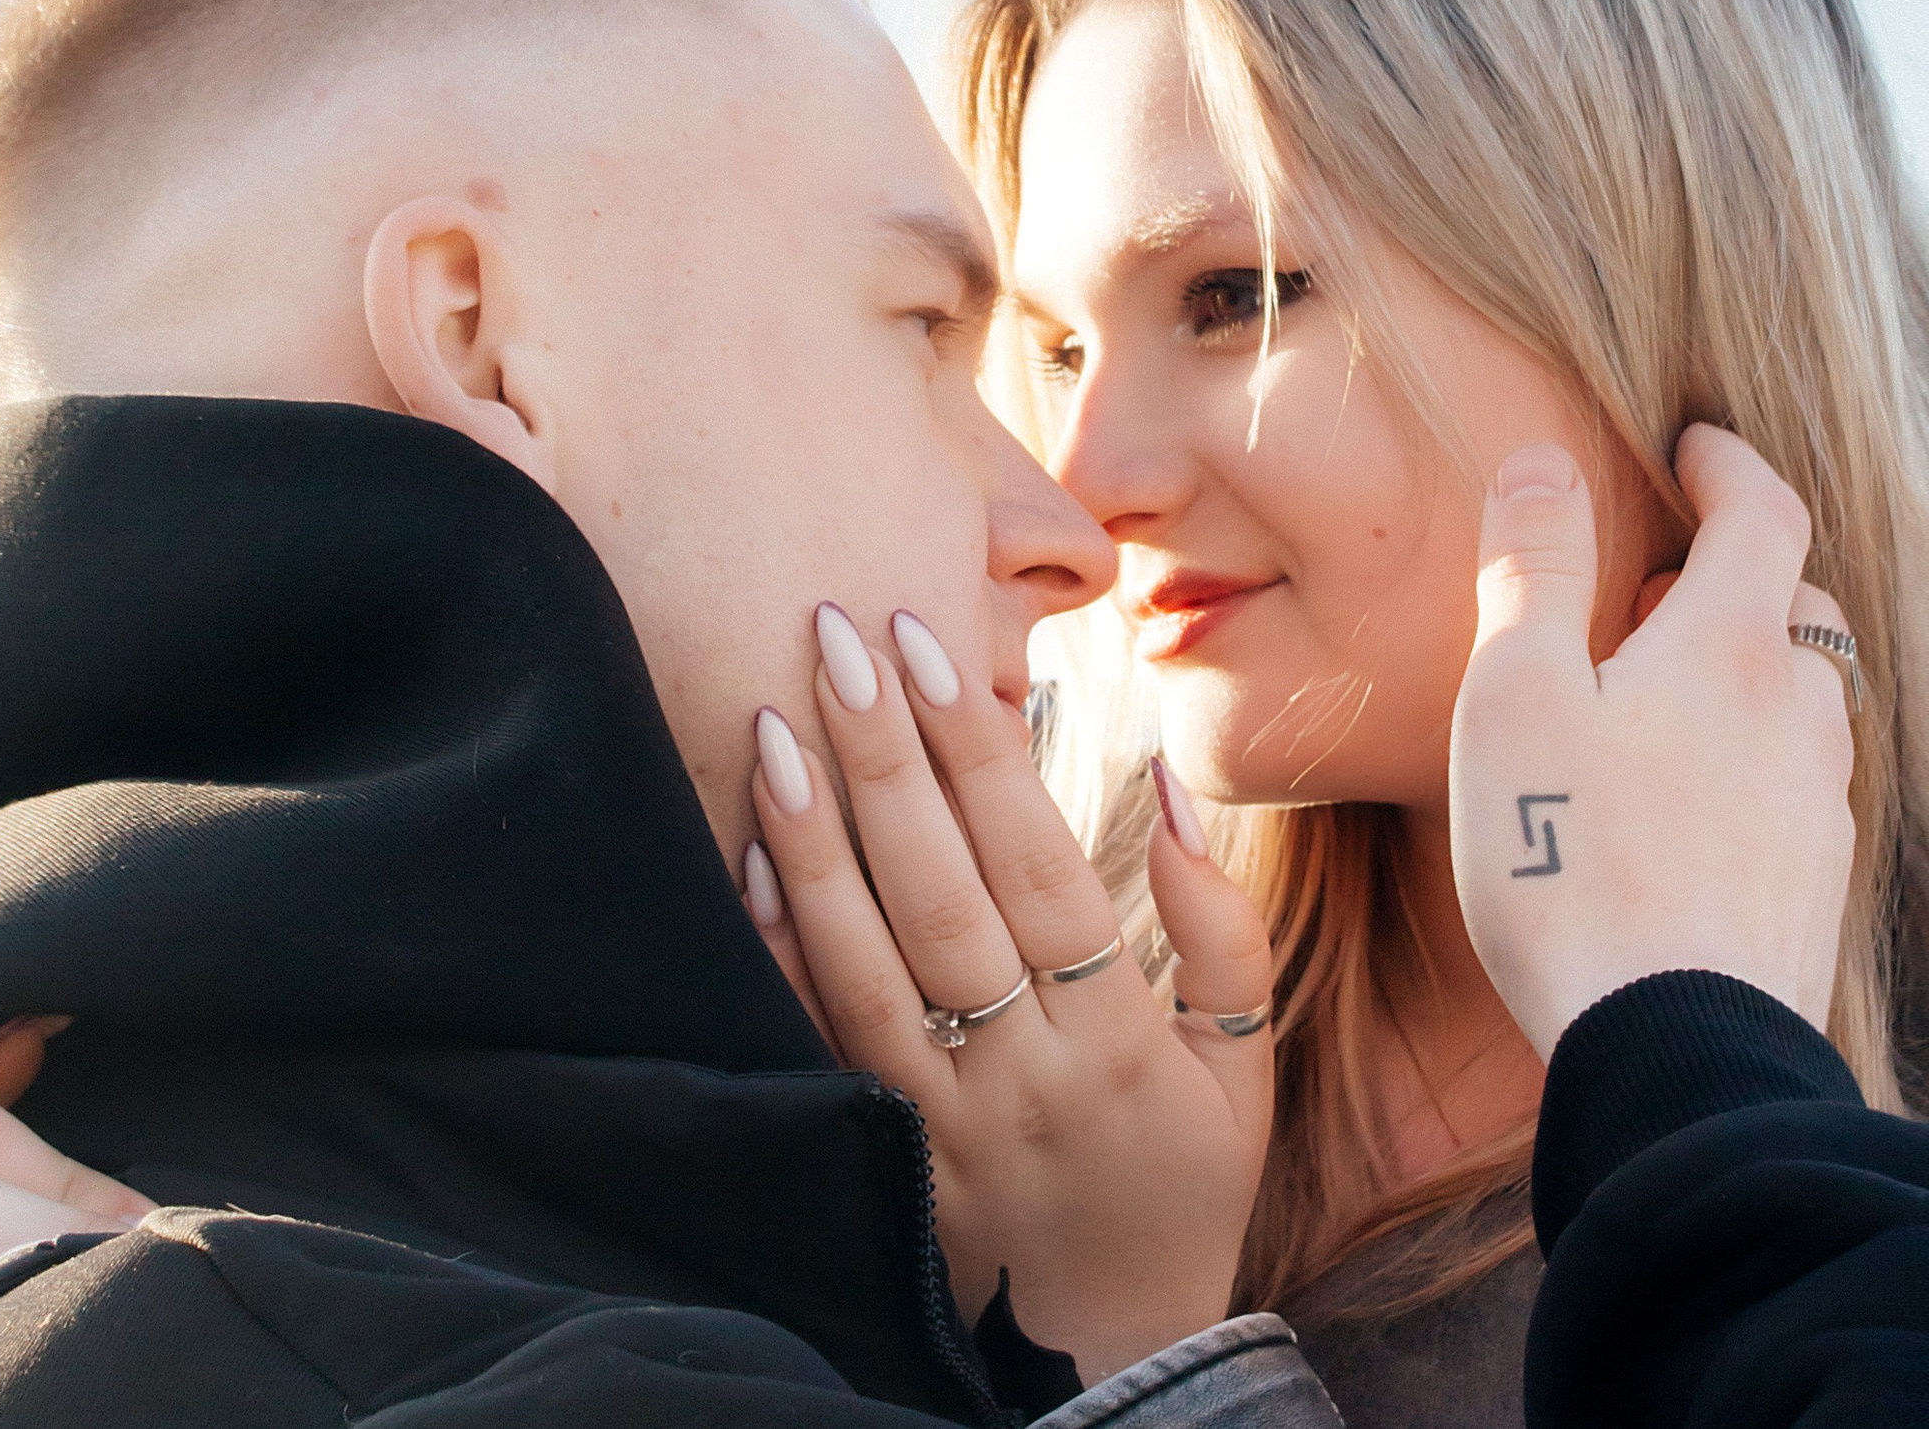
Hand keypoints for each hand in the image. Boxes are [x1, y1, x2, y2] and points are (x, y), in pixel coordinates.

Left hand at [745, 603, 1273, 1382]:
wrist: (1114, 1362)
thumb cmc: (1184, 1184)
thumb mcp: (1243, 1070)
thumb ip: (1222, 934)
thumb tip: (1171, 795)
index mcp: (1121, 1040)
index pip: (1038, 865)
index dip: (980, 751)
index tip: (931, 644)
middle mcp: (1024, 1074)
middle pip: (939, 893)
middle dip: (883, 754)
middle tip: (835, 634)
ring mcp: (940, 1120)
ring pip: (863, 960)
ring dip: (811, 836)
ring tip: (773, 719)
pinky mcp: (881, 1155)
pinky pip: (819, 1036)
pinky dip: (779, 944)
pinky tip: (745, 851)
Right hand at [1451, 425, 1856, 1056]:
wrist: (1672, 1044)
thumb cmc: (1570, 861)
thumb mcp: (1514, 697)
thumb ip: (1533, 572)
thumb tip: (1542, 463)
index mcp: (1729, 648)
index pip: (1762, 515)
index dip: (1728, 464)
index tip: (1692, 443)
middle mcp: (1798, 712)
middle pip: (1797, 606)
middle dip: (1738, 571)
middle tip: (1656, 578)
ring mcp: (1815, 803)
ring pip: (1804, 699)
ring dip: (1748, 670)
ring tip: (1664, 694)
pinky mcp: (1809, 881)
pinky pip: (1793, 782)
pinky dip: (1749, 755)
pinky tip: (1683, 802)